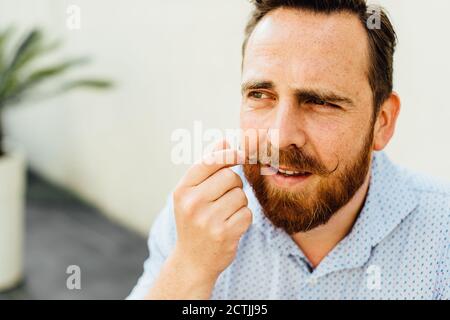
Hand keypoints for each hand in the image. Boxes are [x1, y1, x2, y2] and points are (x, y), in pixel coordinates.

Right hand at [172, 140, 252, 281]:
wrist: (192, 261)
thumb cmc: (194, 221)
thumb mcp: (191, 194)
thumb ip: (207, 167)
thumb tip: (224, 139)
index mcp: (182, 190)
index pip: (210, 161)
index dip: (229, 154)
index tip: (242, 153)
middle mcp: (192, 203)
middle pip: (230, 177)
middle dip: (234, 185)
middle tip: (223, 198)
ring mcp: (208, 220)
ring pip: (241, 195)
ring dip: (239, 203)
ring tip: (224, 215)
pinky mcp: (224, 234)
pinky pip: (247, 213)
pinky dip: (243, 219)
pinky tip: (230, 227)